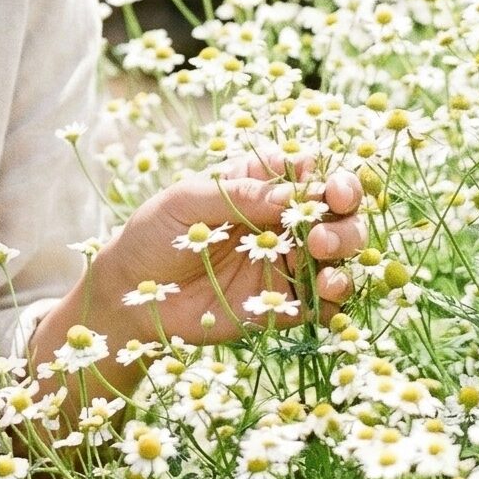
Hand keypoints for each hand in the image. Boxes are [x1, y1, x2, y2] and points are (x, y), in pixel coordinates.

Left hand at [98, 144, 365, 347]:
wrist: (132, 293)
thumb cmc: (153, 233)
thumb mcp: (185, 202)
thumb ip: (237, 195)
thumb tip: (291, 193)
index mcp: (260, 186)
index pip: (311, 175)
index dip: (332, 180)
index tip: (331, 192)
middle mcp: (281, 222)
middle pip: (338, 214)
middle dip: (344, 221)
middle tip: (320, 237)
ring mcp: (285, 264)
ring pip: (340, 256)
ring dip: (345, 256)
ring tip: (323, 263)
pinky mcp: (284, 304)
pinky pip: (325, 303)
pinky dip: (336, 300)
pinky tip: (325, 295)